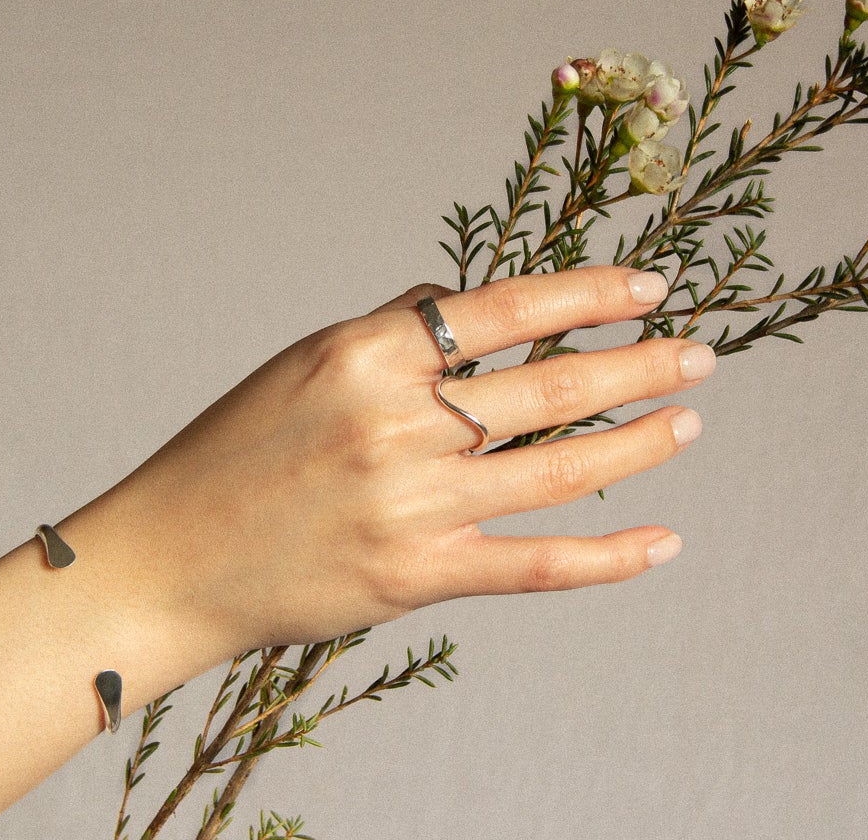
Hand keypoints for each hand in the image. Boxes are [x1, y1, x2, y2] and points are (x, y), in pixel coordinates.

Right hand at [80, 265, 714, 670]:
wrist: (167, 561)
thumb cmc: (232, 453)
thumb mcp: (303, 364)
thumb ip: (391, 334)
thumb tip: (461, 301)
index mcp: (367, 354)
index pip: (507, 310)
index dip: (591, 296)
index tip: (650, 289)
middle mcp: (398, 425)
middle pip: (552, 388)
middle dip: (640, 367)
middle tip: (700, 356)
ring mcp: (413, 505)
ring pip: (559, 470)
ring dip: (639, 443)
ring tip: (688, 422)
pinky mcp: (419, 577)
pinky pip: (537, 566)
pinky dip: (608, 557)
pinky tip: (662, 542)